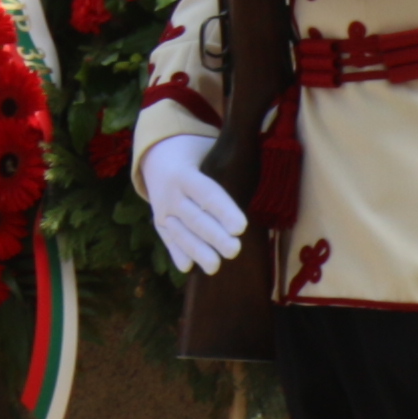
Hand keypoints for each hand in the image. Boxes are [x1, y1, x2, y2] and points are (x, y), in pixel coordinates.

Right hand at [136, 134, 245, 272]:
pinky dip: (177, 254)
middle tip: (235, 250)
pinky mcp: (159, 224)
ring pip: (180, 233)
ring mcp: (162, 211)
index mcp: (185, 174)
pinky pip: (168, 241)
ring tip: (215, 266)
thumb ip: (228, 164)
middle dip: (214, 236)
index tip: (241, 227)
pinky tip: (188, 268)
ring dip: (197, 251)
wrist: (158, 157)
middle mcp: (171, 193)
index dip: (224, 211)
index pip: (207, 194)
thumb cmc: (197, 155)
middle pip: (194, 218)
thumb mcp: (208, 150)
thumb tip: (260, 168)